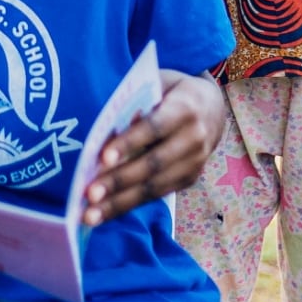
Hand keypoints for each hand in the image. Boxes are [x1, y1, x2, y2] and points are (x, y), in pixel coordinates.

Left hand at [80, 72, 225, 224]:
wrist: (212, 108)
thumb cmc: (172, 93)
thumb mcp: (157, 85)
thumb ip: (135, 104)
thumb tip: (103, 134)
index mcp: (185, 108)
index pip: (154, 127)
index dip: (129, 143)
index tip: (103, 159)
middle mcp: (195, 138)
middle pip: (153, 163)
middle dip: (119, 181)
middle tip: (90, 195)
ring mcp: (195, 163)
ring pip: (155, 186)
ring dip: (120, 203)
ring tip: (91, 216)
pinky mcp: (189, 179)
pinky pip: (157, 195)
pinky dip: (129, 205)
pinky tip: (105, 213)